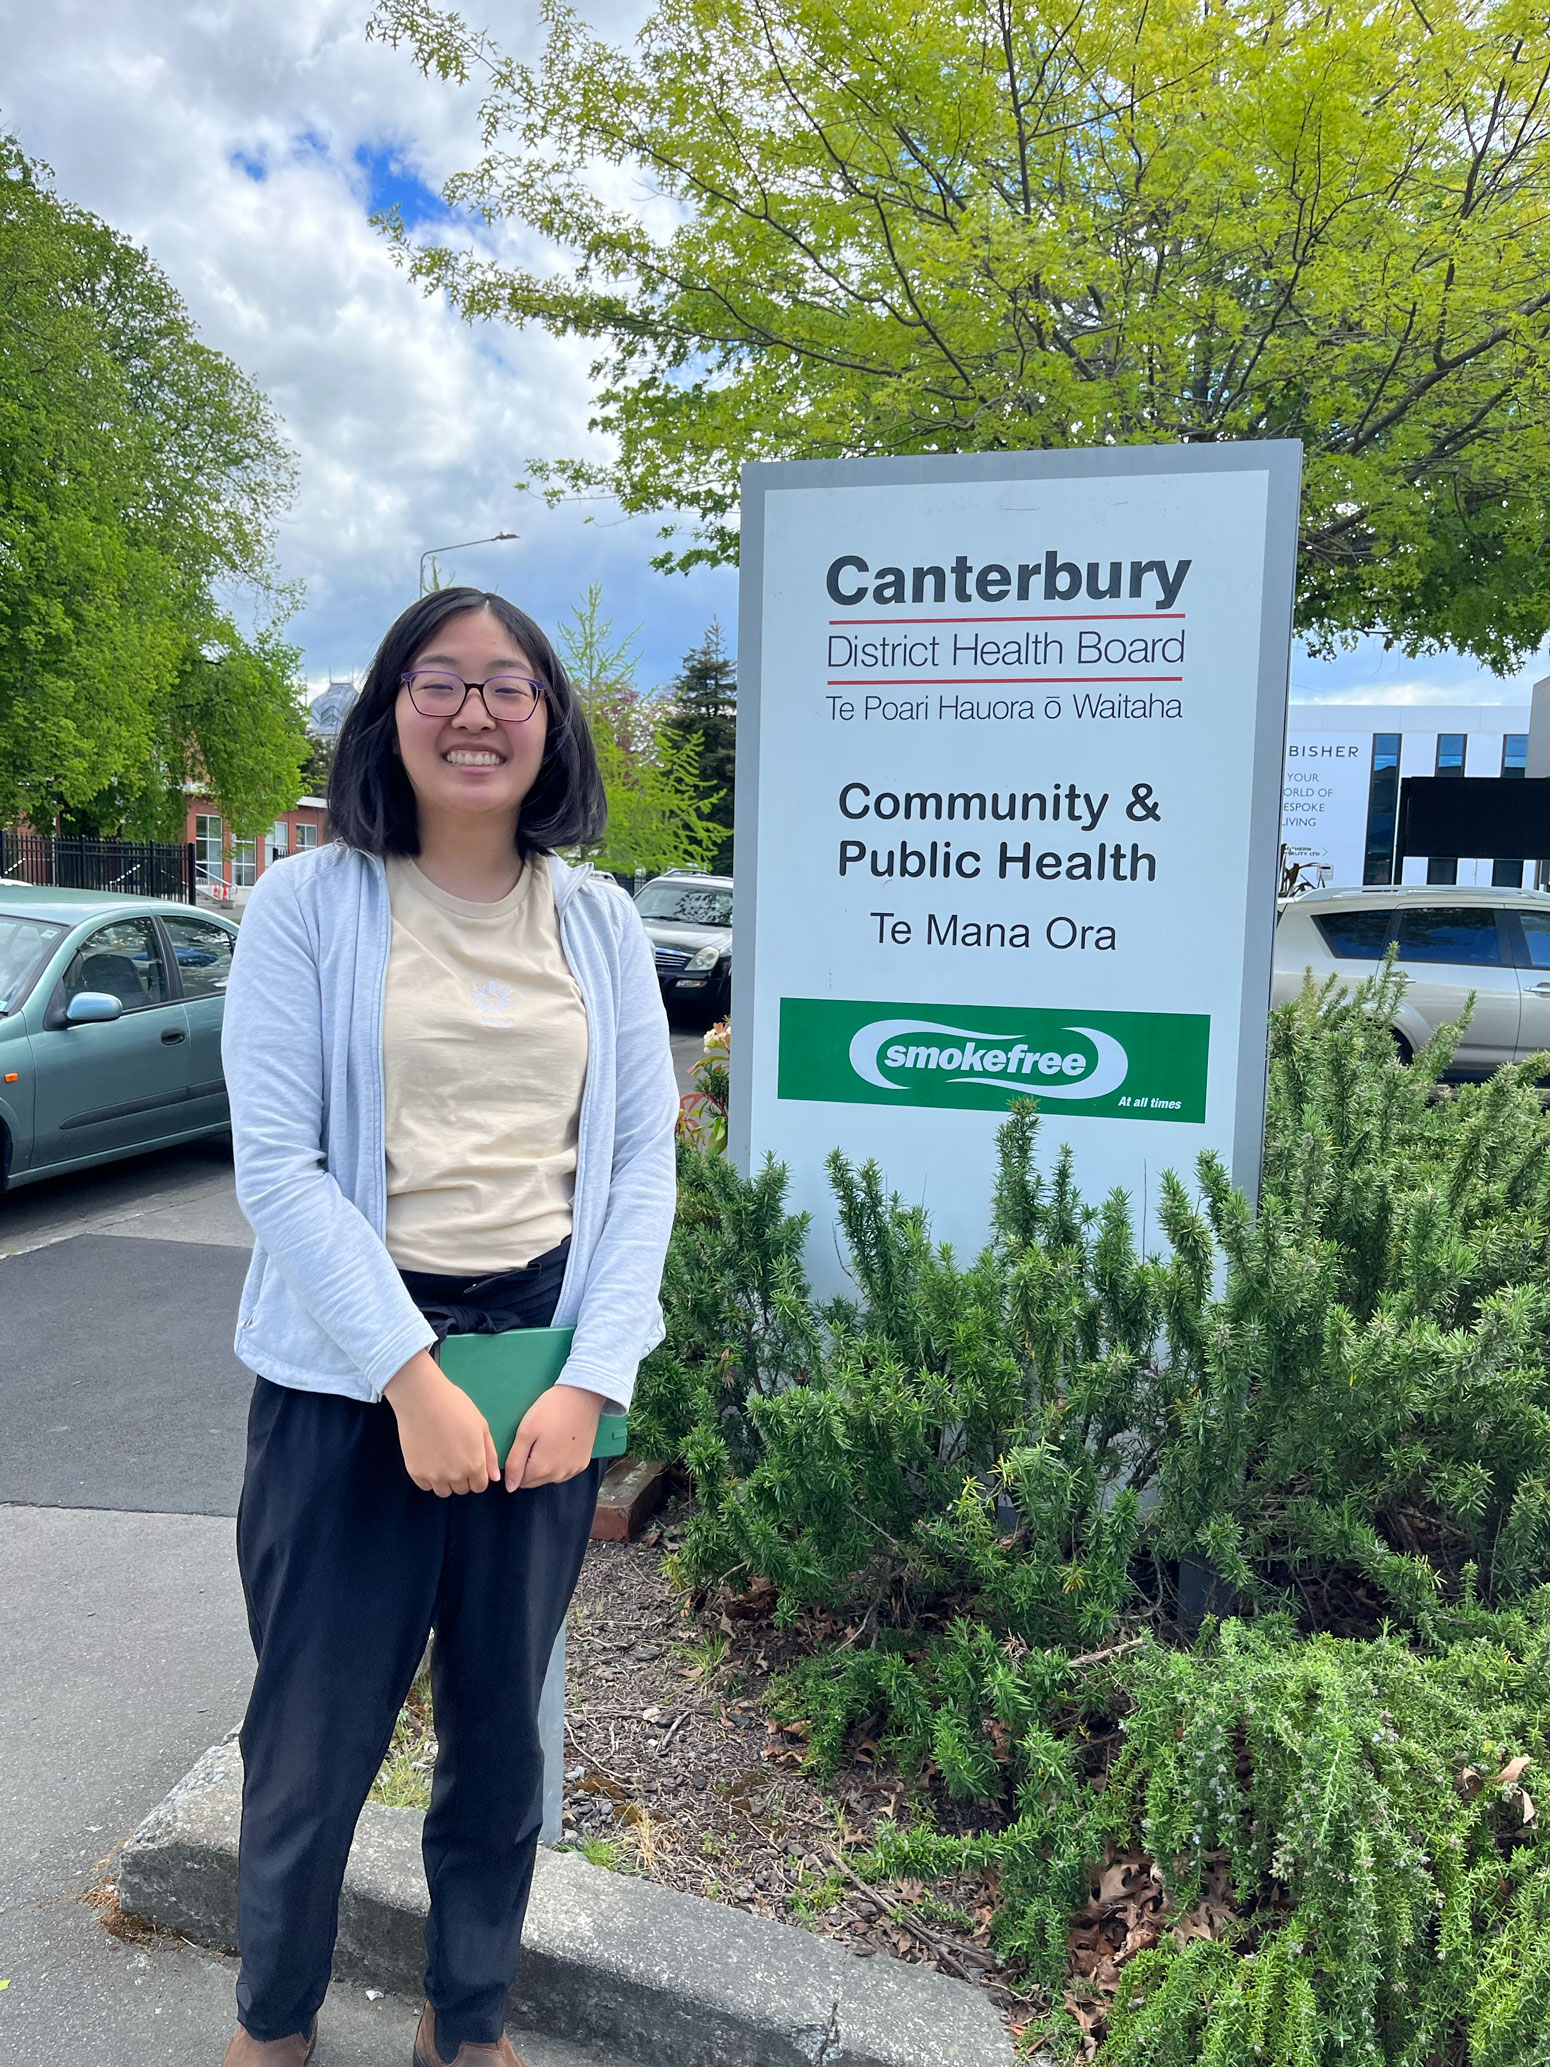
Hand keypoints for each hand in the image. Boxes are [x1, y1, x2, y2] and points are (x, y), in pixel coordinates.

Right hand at [384, 1349, 499, 1496]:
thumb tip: (495, 1478)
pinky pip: (425, 1485)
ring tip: (442, 1458)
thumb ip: (490, 1455)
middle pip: (462, 1489)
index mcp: (474, 1465)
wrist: (422, 1398)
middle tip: (456, 1455)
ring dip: (445, 1480)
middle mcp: (455, 1475)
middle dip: (462, 1477)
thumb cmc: (455, 1407)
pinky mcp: (415, 1472)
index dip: (478, 1475)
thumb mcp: (481, 1427)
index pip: (479, 1486)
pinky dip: (428, 1477)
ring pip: (443, 1491)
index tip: (471, 1462)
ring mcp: (433, 1475)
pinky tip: (429, 1457)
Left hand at [505, 1383, 606, 1490]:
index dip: (517, 1464)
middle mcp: (559, 1475)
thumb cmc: (550, 1410)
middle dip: (529, 1467)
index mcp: (542, 1469)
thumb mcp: (525, 1432)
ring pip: (550, 1477)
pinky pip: (564, 1471)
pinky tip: (560, 1443)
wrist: (582, 1396)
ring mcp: (573, 1470)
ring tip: (547, 1440)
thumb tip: (510, 1487)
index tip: (523, 1445)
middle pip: (534, 1481)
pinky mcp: (583, 1463)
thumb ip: (515, 1462)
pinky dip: (559, 1462)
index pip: (519, 1481)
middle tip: (534, 1441)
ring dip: (544, 1466)